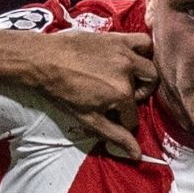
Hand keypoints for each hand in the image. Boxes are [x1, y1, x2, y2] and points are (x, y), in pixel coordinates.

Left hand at [33, 30, 156, 159]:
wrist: (43, 60)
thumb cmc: (61, 92)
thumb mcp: (88, 118)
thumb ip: (115, 135)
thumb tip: (137, 155)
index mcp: (121, 93)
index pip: (133, 116)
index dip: (123, 121)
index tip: (111, 117)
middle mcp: (128, 71)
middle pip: (149, 87)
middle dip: (138, 97)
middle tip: (120, 98)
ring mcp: (124, 52)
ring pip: (150, 65)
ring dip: (145, 75)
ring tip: (129, 79)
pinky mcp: (118, 38)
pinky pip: (143, 41)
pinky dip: (145, 50)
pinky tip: (133, 58)